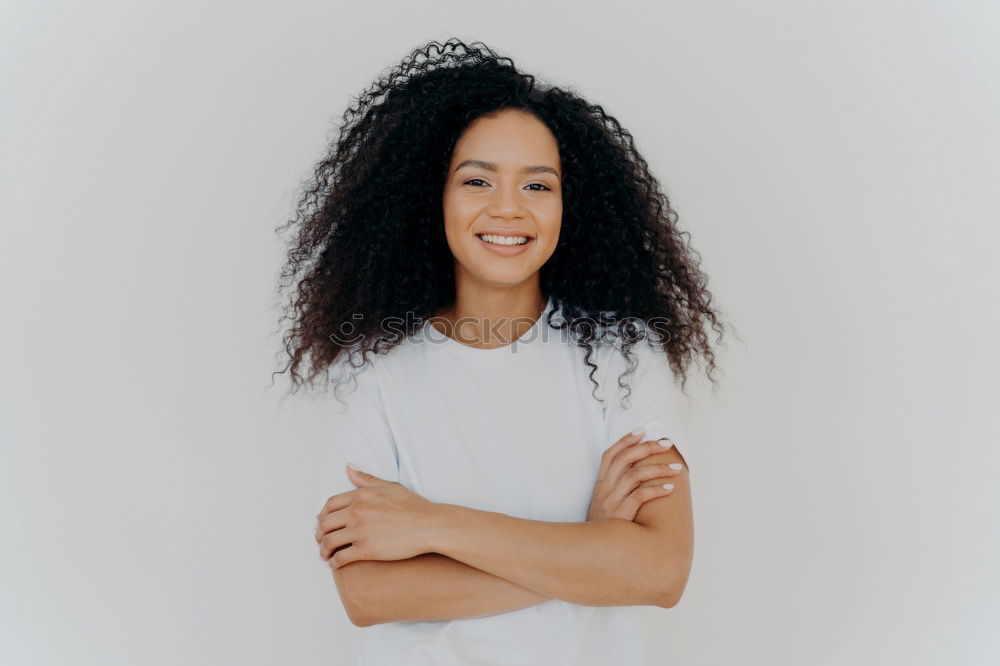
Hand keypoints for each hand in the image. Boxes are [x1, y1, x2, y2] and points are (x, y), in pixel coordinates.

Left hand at [314, 465, 439, 568]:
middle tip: (320, 541)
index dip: (322, 515)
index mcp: (361, 495)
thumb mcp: (390, 486)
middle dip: (319, 534)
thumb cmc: (413, 506)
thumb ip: (366, 479)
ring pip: (329, 542)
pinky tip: (335, 564)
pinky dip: (334, 562)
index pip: (330, 504)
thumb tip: (348, 468)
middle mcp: (357, 512)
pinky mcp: (366, 550)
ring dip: (323, 550)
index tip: (322, 523)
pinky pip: (341, 557)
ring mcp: (360, 531)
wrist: (429, 526)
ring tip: (325, 556)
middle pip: (325, 523)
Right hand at [587, 428, 683, 521]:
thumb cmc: (603, 529)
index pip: (610, 455)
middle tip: (666, 442)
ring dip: (658, 468)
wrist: (592, 553)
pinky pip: (640, 497)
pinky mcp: (621, 514)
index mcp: (600, 485)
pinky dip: (656, 490)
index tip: (642, 431)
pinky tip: (670, 488)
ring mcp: (612, 501)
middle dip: (647, 447)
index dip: (625, 441)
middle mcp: (604, 490)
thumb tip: (637, 474)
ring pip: (635, 475)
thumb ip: (614, 490)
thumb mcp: (602, 506)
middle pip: (625, 459)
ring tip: (677, 467)